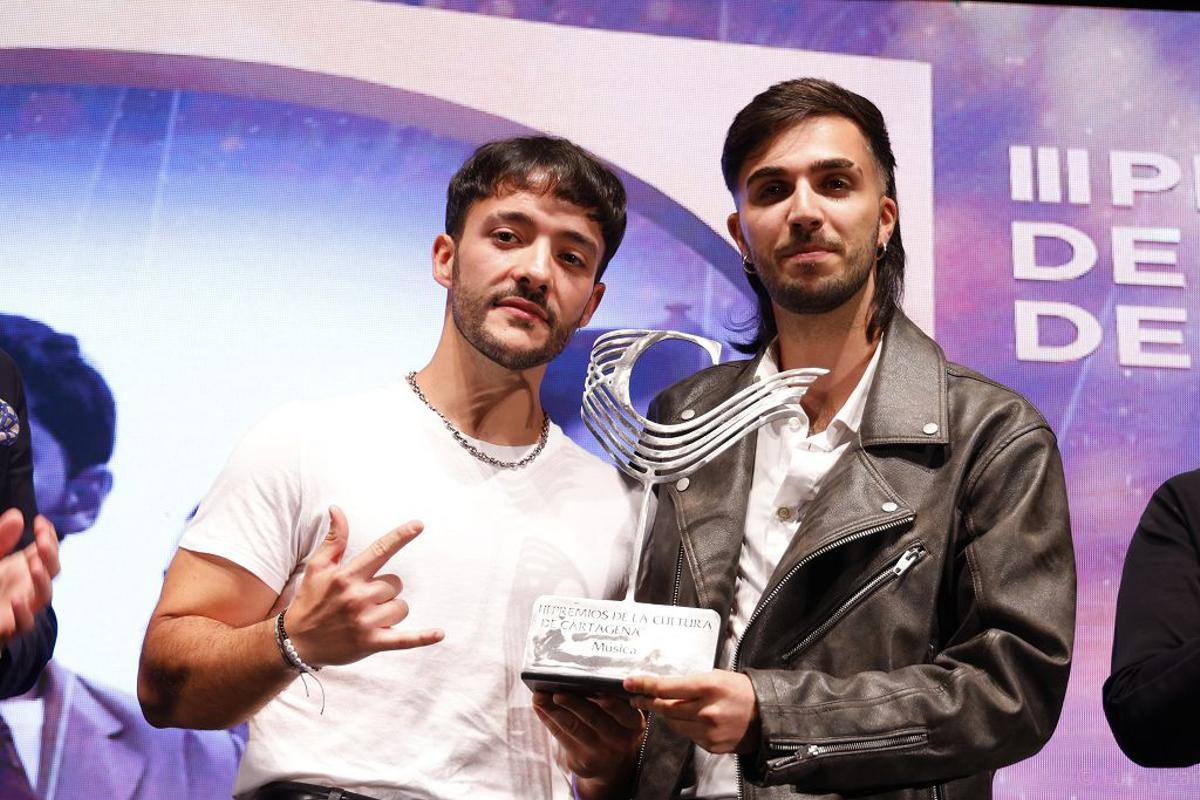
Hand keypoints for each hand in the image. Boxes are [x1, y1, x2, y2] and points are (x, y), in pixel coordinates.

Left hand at [0, 509, 59, 643]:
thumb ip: (0, 538)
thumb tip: (18, 515)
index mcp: (24, 567)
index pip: (47, 551)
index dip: (48, 536)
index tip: (40, 521)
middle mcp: (28, 586)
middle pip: (51, 571)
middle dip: (50, 555)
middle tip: (41, 541)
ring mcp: (21, 607)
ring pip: (43, 597)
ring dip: (42, 581)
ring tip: (35, 565)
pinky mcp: (9, 627)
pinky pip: (24, 624)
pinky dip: (23, 613)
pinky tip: (16, 599)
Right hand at [284, 505, 442, 667]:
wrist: (295, 643)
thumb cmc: (309, 601)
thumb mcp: (317, 568)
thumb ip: (334, 540)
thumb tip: (336, 509)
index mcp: (347, 576)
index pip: (379, 550)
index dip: (401, 536)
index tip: (419, 525)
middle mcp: (358, 597)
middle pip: (395, 584)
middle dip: (386, 590)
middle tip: (363, 600)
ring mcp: (365, 621)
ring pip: (401, 607)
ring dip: (391, 611)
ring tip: (369, 617)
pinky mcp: (371, 643)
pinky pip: (404, 639)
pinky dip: (422, 638)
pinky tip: (439, 634)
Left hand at [532, 690, 642, 797]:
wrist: (612, 766)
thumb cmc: (615, 729)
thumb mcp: (623, 718)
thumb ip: (612, 699)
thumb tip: (581, 676)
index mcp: (633, 724)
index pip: (625, 714)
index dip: (614, 705)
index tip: (601, 694)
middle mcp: (619, 740)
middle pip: (594, 718)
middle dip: (574, 703)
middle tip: (558, 691)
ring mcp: (599, 752)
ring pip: (573, 727)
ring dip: (554, 710)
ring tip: (540, 696)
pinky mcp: (581, 761)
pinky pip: (561, 737)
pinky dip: (548, 719)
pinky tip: (539, 707)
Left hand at [625, 669, 759, 754]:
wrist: (767, 716)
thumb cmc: (741, 691)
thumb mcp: (717, 676)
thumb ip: (691, 683)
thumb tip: (664, 687)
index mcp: (708, 687)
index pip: (667, 688)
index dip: (645, 685)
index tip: (629, 683)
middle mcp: (706, 711)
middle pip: (665, 708)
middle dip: (648, 701)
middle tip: (637, 696)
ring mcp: (707, 731)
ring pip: (673, 723)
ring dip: (667, 714)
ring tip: (670, 706)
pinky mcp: (710, 745)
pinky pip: (687, 735)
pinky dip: (685, 726)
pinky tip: (694, 719)